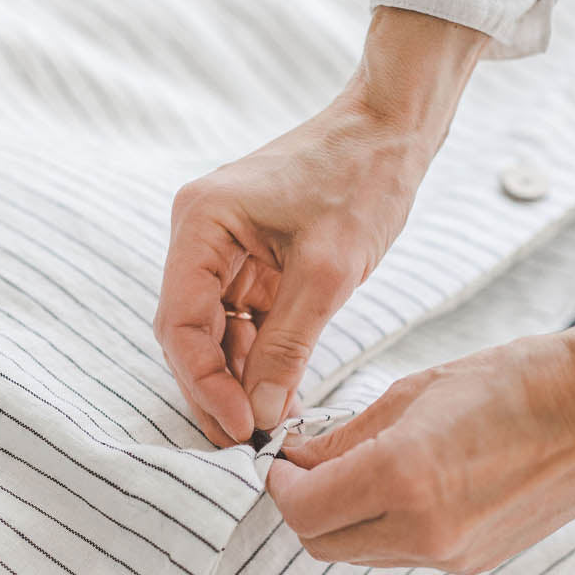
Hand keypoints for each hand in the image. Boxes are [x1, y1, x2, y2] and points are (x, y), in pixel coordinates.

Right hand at [153, 8, 487, 446]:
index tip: (239, 428)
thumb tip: (260, 412)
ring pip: (216, 334)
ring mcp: (226, 249)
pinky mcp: (255, 262)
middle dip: (215, 390)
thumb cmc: (361, 179)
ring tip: (266, 429)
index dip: (203, 383)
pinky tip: (280, 397)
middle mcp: (201, 235)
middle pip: (190, 333)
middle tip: (245, 445)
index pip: (179, 322)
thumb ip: (288, 345)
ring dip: (238, 381)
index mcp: (201, 223)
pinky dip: (260, 359)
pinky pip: (245, 322)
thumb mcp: (328, 272)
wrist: (395, 129)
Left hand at [265, 314, 574, 572]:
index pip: (302, 510)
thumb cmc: (514, 382)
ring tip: (356, 472)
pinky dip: (384, 528)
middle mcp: (423, 531)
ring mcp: (451, 555)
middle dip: (303, 507)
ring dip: (342, 520)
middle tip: (308, 467)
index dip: (280, 485)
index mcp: (401, 478)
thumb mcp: (414, 393)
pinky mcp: (474, 563)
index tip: (282, 459)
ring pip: (360, 554)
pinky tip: (401, 487)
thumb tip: (296, 458)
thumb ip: (345, 436)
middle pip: (322, 544)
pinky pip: (402, 555)